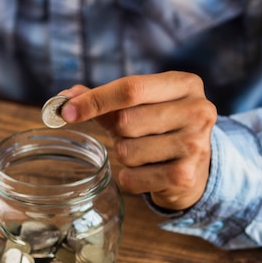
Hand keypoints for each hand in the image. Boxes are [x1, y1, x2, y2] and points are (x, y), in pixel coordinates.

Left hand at [59, 71, 216, 210]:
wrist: (195, 168)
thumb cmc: (159, 129)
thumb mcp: (139, 106)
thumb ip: (103, 99)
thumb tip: (64, 99)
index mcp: (185, 84)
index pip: (131, 88)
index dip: (94, 100)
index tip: (66, 111)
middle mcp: (197, 111)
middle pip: (126, 121)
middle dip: (117, 131)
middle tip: (133, 135)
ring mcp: (194, 145)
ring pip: (127, 151)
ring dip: (124, 156)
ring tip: (145, 154)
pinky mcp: (185, 177)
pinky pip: (131, 178)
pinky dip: (129, 178)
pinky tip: (149, 173)